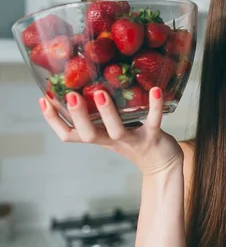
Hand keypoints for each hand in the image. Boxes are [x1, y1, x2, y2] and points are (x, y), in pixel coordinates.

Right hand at [38, 87, 182, 174]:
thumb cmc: (134, 139)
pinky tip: (156, 90)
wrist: (162, 163)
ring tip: (100, 93)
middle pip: (88, 134)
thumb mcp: (112, 128)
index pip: (69, 134)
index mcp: (99, 137)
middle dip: (78, 116)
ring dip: (108, 112)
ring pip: (117, 130)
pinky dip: (155, 106)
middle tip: (70, 96)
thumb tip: (84, 83)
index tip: (43, 100)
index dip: (54, 121)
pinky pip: (153, 121)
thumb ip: (99, 113)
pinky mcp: (154, 136)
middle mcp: (112, 140)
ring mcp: (133, 139)